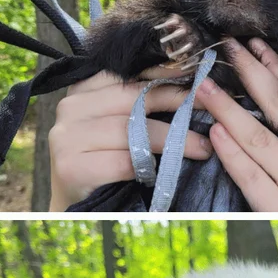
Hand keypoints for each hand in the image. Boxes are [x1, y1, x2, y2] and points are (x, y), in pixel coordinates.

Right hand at [49, 66, 212, 210]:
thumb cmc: (106, 160)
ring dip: (174, 140)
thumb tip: (191, 82)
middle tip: (210, 108)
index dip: (165, 73)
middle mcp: (70, 107)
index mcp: (82, 90)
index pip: (128, 74)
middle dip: (177, 102)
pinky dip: (151, 166)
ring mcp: (67, 137)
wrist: (79, 204)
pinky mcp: (71, 167)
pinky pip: (124, 161)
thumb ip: (139, 100)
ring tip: (203, 148)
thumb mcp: (120, 123)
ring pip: (132, 131)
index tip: (198, 74)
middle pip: (134, 98)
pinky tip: (169, 170)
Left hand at [200, 38, 277, 211]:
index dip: (276, 69)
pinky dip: (232, 153)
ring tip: (204, 90)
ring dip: (230, 111)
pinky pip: (251, 176)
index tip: (252, 45)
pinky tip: (215, 134)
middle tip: (226, 50)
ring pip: (262, 140)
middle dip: (252, 75)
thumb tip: (266, 92)